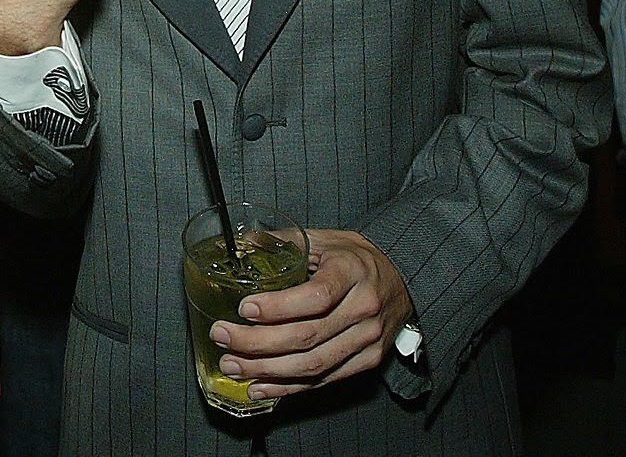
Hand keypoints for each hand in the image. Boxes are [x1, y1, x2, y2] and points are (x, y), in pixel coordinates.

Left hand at [210, 228, 412, 400]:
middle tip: (223, 337)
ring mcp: (367, 341)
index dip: (278, 307)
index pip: (316, 297)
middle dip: (258, 343)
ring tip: (232, 365)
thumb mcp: (324, 239)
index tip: (244, 308)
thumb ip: (283, 241)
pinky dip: (289, 387)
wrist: (403, 278)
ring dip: (267, 370)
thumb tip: (239, 244)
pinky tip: (260, 385)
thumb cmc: (356, 258)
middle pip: (308, 336)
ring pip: (313, 364)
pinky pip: (324, 379)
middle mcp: (363, 310)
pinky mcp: (367, 362)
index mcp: (352, 273)